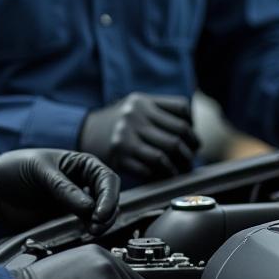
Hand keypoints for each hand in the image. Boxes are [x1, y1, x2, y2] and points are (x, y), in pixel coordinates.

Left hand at [0, 149, 119, 235]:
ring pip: (101, 214)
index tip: (100, 214)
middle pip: (109, 198)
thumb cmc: (14, 169)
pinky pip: (86, 225)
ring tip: (90, 232)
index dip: (109, 196)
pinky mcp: (67, 218)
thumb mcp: (39, 171)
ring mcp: (76, 201)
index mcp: (80, 164)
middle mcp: (83, 182)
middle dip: (107, 213)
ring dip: (100, 224)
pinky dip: (90, 230)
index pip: (107, 179)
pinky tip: (83, 234)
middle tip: (95, 227)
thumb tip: (90, 208)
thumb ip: (63, 188)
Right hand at [78, 94, 199, 179]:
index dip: (192, 130)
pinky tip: (163, 177)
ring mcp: (125, 136)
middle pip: (178, 135)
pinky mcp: (120, 157)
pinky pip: (150, 170)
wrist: (85, 132)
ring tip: (180, 172)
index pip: (182, 111)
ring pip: (166, 156)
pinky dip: (161, 176)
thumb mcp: (136, 105)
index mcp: (142, 101)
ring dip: (179, 168)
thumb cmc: (119, 122)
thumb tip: (193, 133)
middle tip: (189, 161)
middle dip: (189, 153)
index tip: (193, 143)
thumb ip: (162, 111)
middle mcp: (134, 116)